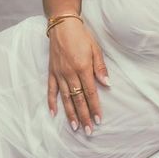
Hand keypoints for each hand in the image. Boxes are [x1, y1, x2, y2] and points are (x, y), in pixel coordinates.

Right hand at [47, 19, 109, 135]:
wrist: (63, 27)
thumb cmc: (82, 37)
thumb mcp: (96, 49)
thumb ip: (100, 68)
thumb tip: (107, 84)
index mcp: (83, 68)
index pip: (90, 92)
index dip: (95, 107)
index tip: (98, 119)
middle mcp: (70, 74)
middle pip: (78, 99)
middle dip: (84, 115)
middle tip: (88, 130)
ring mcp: (59, 74)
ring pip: (65, 98)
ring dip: (70, 113)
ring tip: (75, 126)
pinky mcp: (52, 72)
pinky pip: (51, 90)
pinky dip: (52, 102)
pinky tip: (54, 113)